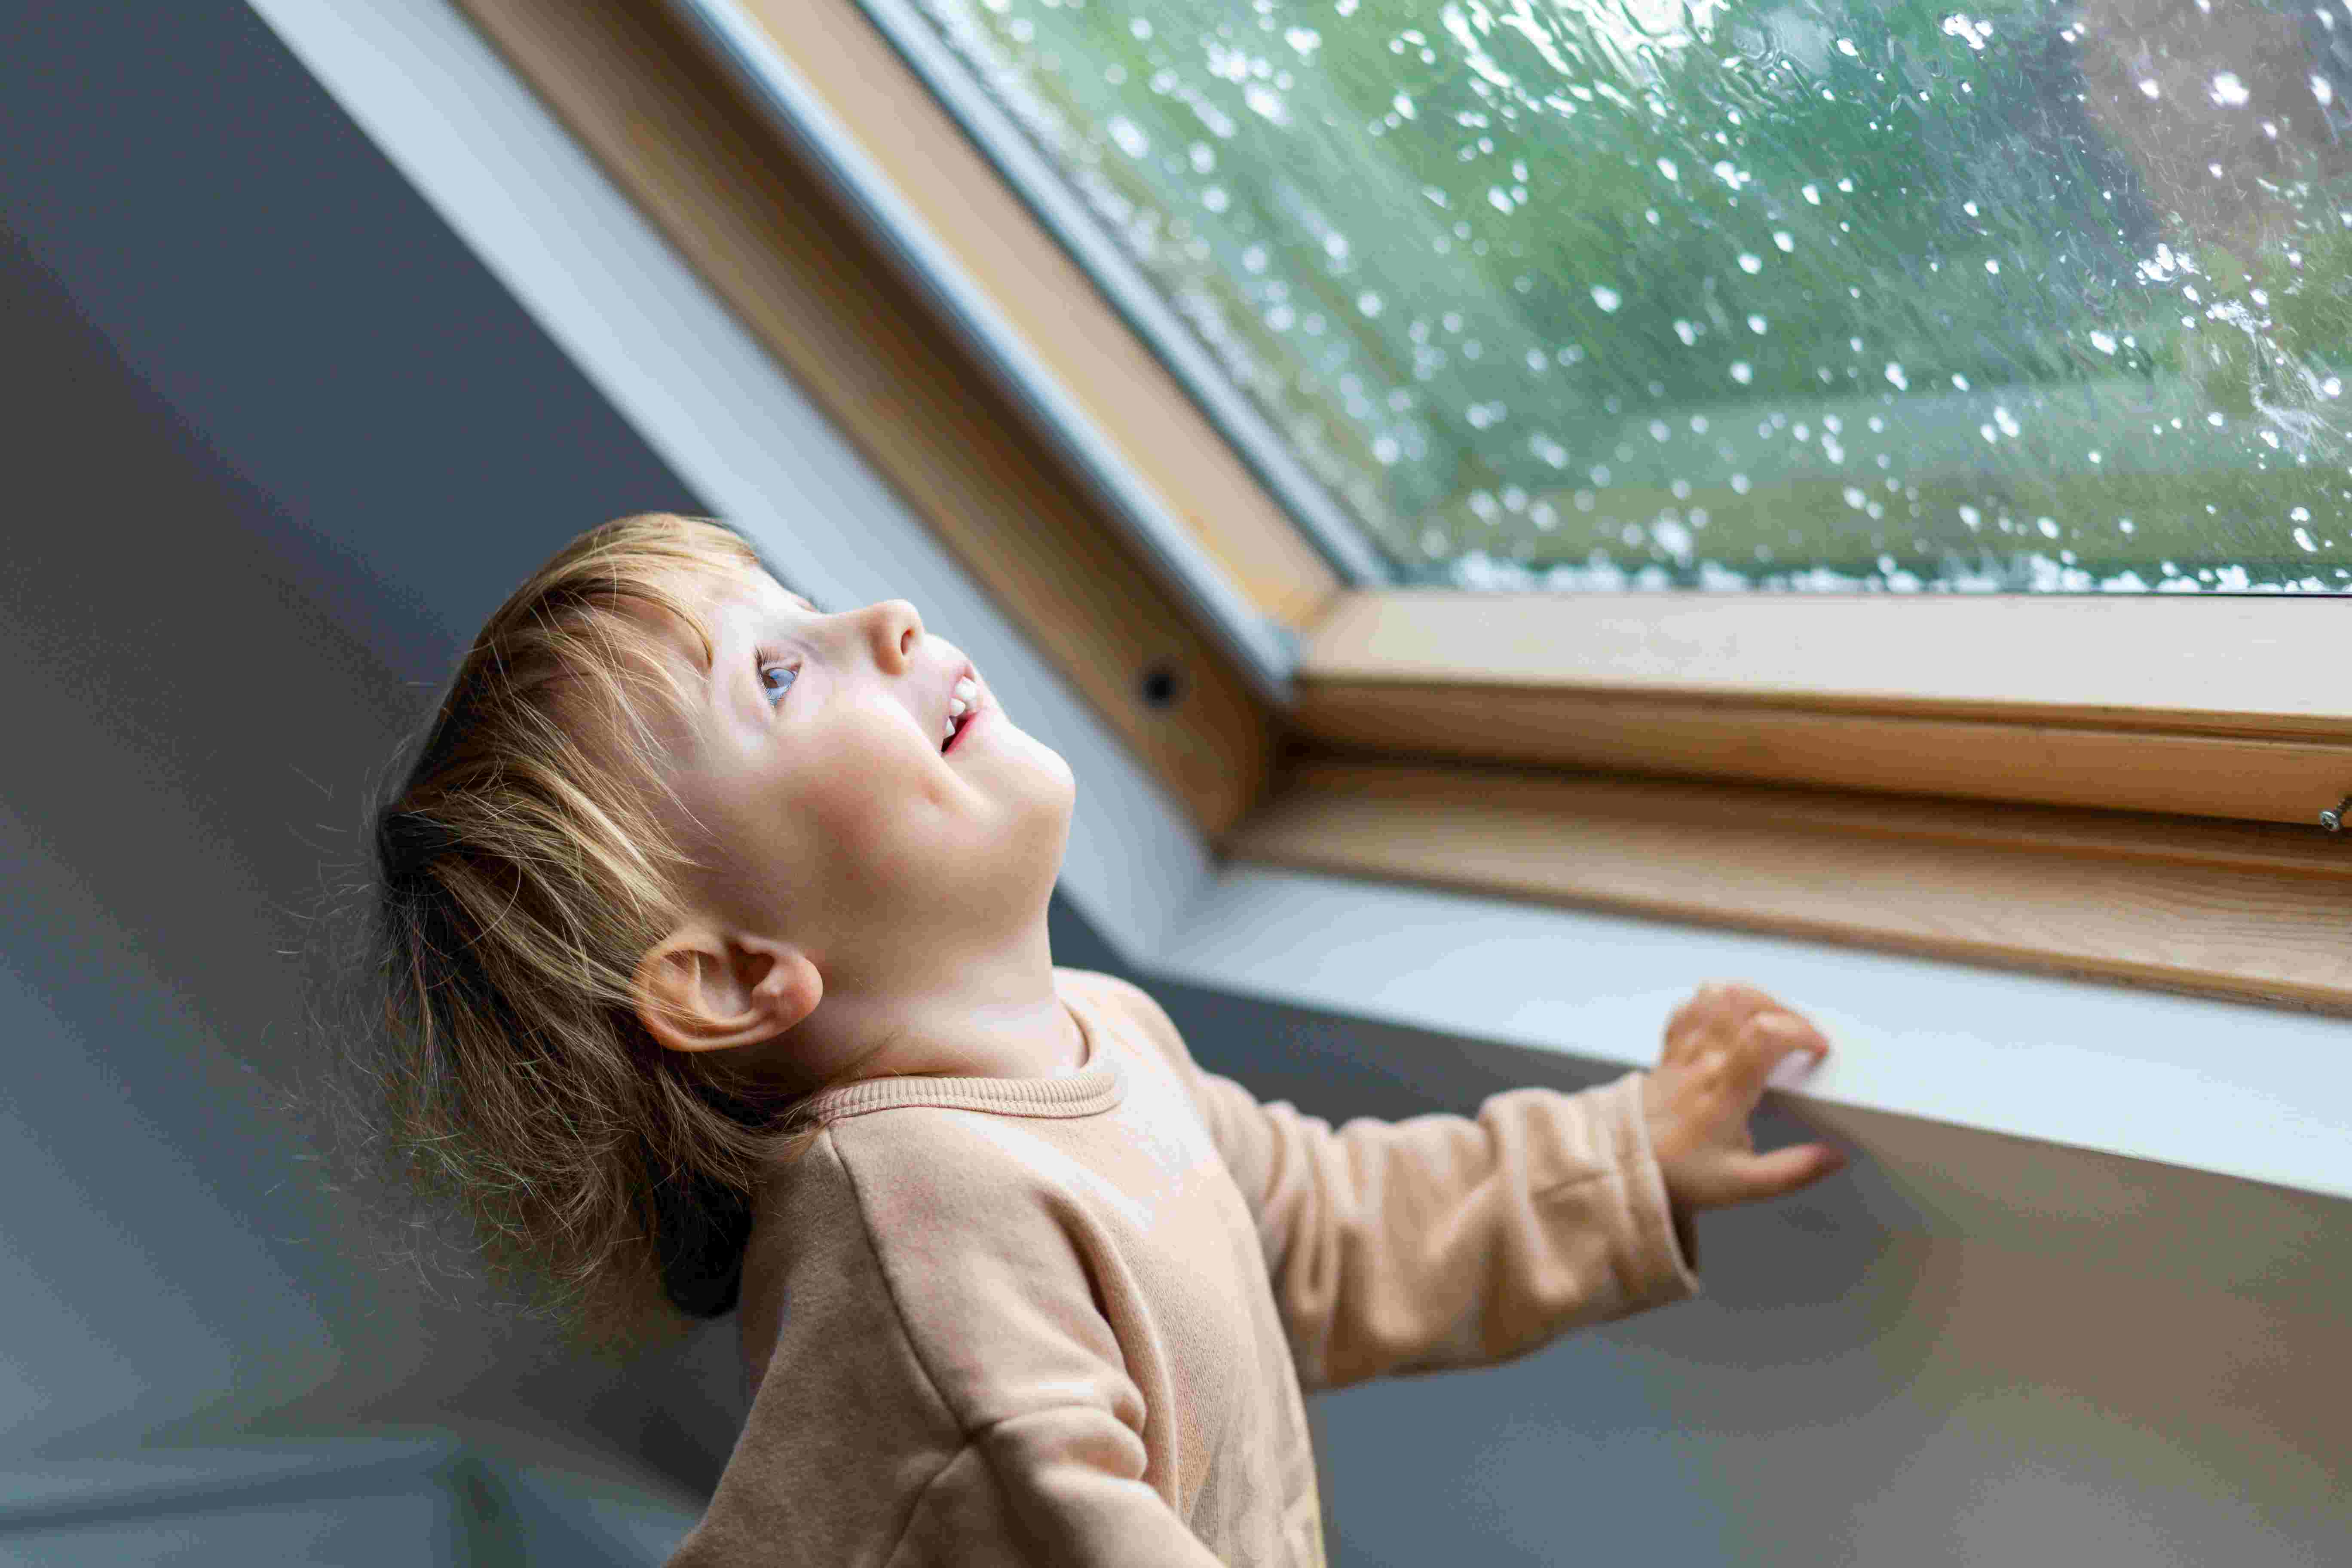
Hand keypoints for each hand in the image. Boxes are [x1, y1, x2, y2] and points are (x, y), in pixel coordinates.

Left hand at [1640, 982, 1846, 1213]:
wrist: (1628, 1165)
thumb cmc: (1684, 1174)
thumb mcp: (1745, 1184)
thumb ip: (1794, 1171)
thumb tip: (1836, 1156)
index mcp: (1725, 1092)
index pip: (1764, 1036)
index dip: (1800, 1030)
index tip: (1818, 1049)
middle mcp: (1703, 1062)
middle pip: (1743, 1002)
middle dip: (1784, 1009)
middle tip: (1801, 1035)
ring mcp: (1683, 1051)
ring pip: (1715, 996)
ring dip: (1752, 997)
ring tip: (1773, 1020)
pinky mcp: (1670, 1049)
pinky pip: (1689, 1008)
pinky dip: (1715, 1002)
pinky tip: (1733, 1018)